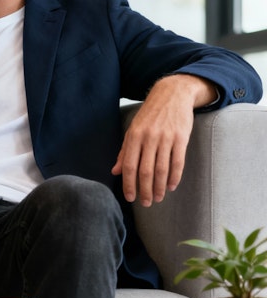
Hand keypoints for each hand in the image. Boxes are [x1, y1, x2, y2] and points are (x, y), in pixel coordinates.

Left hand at [111, 75, 216, 206]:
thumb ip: (125, 152)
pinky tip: (172, 186)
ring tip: (159, 198)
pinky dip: (175, 177)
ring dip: (160, 187)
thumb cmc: (150, 115)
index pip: (130, 166)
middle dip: (145, 191)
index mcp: (134, 136)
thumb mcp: (133, 130)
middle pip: (145, 171)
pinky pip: (178, 162)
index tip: (130, 198)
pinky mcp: (181, 137)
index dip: (129, 185)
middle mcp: (149, 138)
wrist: (172, 94)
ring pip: (162, 169)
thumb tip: (115, 171)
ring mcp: (166, 137)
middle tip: (146, 203)